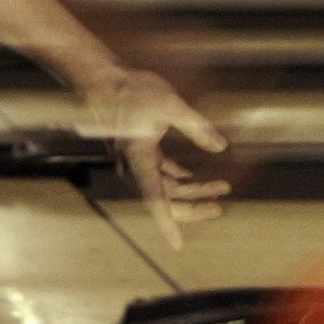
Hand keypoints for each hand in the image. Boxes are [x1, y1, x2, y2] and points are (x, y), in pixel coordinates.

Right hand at [84, 66, 230, 245]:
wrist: (103, 78)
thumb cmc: (131, 90)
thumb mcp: (171, 106)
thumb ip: (197, 128)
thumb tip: (220, 146)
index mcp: (139, 159)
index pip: (155, 199)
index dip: (166, 223)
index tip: (176, 244)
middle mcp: (134, 166)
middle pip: (165, 199)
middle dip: (193, 205)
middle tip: (220, 207)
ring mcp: (135, 160)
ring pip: (166, 187)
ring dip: (192, 189)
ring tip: (220, 187)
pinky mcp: (138, 151)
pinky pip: (160, 173)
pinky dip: (179, 176)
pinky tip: (194, 174)